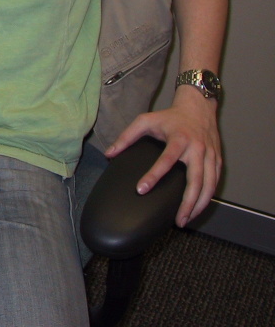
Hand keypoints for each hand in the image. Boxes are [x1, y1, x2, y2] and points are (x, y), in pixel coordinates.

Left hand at [106, 85, 220, 226]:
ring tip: (187, 219)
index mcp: (179, 139)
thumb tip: (109, 154)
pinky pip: (215, 182)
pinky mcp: (218, 159)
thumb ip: (126, 136)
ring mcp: (210, 155)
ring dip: (200, 205)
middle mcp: (197, 148)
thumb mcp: (145, 120)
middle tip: (177, 220)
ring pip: (209, 185)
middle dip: (187, 202)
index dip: (153, 176)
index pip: (166, 160)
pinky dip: (208, 197)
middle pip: (195, 180)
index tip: (141, 190)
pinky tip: (198, 208)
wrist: (198, 107)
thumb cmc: (170, 116)